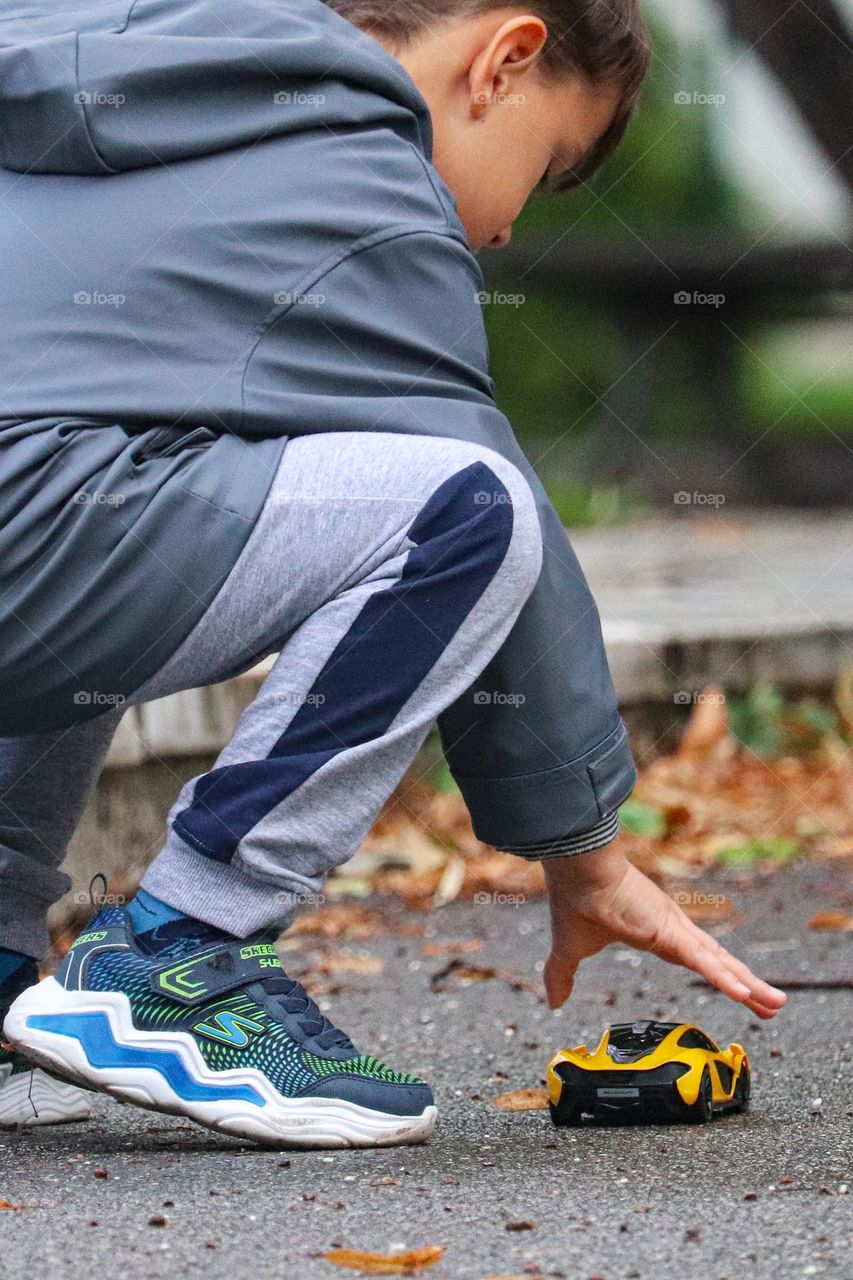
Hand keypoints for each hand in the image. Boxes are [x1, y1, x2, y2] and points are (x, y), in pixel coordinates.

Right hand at [543, 840, 786, 1018]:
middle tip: (771, 1004)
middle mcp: (674, 930)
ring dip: (748, 984)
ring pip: (719, 963)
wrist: (576, 870)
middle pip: (717, 962)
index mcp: (655, 934)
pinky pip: (702, 961)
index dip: (717, 975)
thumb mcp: (570, 950)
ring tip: (775, 1004)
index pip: (695, 959)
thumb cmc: (575, 901)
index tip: (738, 991)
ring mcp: (676, 930)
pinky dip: (724, 978)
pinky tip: (744, 995)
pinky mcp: (671, 932)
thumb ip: (562, 975)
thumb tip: (553, 1002)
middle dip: (745, 984)